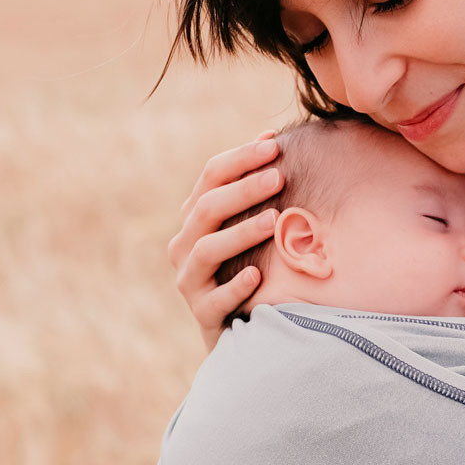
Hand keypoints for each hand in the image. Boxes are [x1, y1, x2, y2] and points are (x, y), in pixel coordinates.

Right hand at [168, 130, 283, 351]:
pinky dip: (236, 286)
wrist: (238, 327)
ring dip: (241, 233)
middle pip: (207, 209)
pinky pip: (216, 299)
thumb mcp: (248, 226)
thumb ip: (254, 188)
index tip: (273, 144)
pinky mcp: (203, 313)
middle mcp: (185, 245)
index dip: (240, 158)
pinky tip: (258, 275)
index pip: (210, 176)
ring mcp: (190, 280)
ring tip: (273, 221)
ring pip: (208, 250)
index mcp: (196, 217)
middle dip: (243, 190)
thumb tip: (271, 136)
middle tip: (279, 177)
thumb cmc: (247, 264)